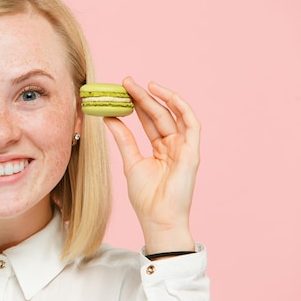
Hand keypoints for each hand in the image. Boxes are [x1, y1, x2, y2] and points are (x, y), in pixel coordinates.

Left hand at [104, 77, 197, 253]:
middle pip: (158, 115)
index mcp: (160, 149)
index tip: (120, 91)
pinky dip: (182, 108)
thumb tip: (108, 117)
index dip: (136, 105)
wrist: (157, 218)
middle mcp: (173, 146)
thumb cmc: (145, 196)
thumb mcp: (130, 161)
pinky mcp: (193, 152)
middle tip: (126, 82)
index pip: (148, 121)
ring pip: (173, 116)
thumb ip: (123, 138)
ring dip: (160, 98)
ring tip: (143, 85)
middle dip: (143, 97)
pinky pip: (192, 124)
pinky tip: (167, 96)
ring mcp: (184, 148)